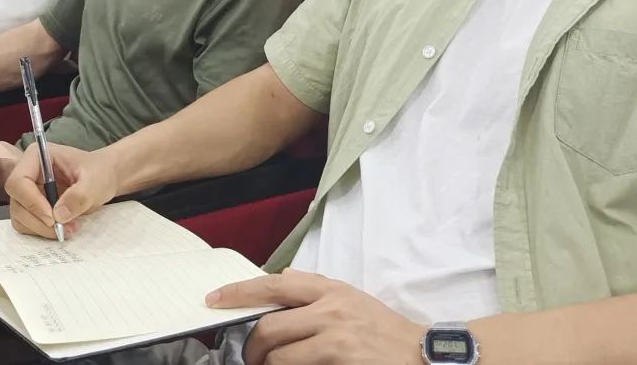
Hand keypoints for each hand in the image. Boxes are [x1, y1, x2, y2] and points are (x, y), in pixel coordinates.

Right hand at [5, 144, 117, 239]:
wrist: (103, 178)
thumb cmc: (98, 171)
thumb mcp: (94, 180)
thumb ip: (78, 196)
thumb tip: (58, 215)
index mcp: (37, 156)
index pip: (19, 181)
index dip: (32, 202)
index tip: (53, 218)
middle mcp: (27, 172)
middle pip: (17, 202)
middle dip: (39, 221)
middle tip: (63, 229)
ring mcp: (27, 191)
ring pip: (19, 217)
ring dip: (42, 229)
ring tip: (69, 228)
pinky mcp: (31, 206)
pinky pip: (27, 225)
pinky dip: (43, 231)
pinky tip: (64, 227)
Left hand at [207, 269, 425, 364]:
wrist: (422, 357)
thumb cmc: (383, 330)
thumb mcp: (351, 298)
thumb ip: (315, 289)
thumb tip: (281, 279)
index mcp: (329, 289)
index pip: (273, 285)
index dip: (239, 292)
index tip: (214, 300)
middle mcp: (329, 309)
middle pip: (269, 327)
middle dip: (252, 348)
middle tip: (251, 358)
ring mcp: (335, 338)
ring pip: (280, 356)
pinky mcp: (341, 362)